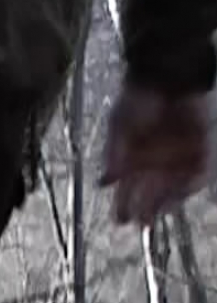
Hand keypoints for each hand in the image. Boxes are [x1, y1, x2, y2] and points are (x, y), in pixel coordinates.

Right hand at [99, 84, 210, 225]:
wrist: (167, 77)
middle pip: (150, 192)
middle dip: (145, 210)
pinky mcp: (197, 150)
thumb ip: (113, 155)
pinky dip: (187, 188)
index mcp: (132, 156)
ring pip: (172, 188)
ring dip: (166, 203)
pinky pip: (195, 176)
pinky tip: (179, 197)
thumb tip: (104, 182)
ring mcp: (176, 156)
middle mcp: (154, 159)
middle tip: (141, 225)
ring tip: (159, 215)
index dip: (123, 204)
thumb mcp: (118, 127)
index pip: (127, 187)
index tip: (120, 220)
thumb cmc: (138, 98)